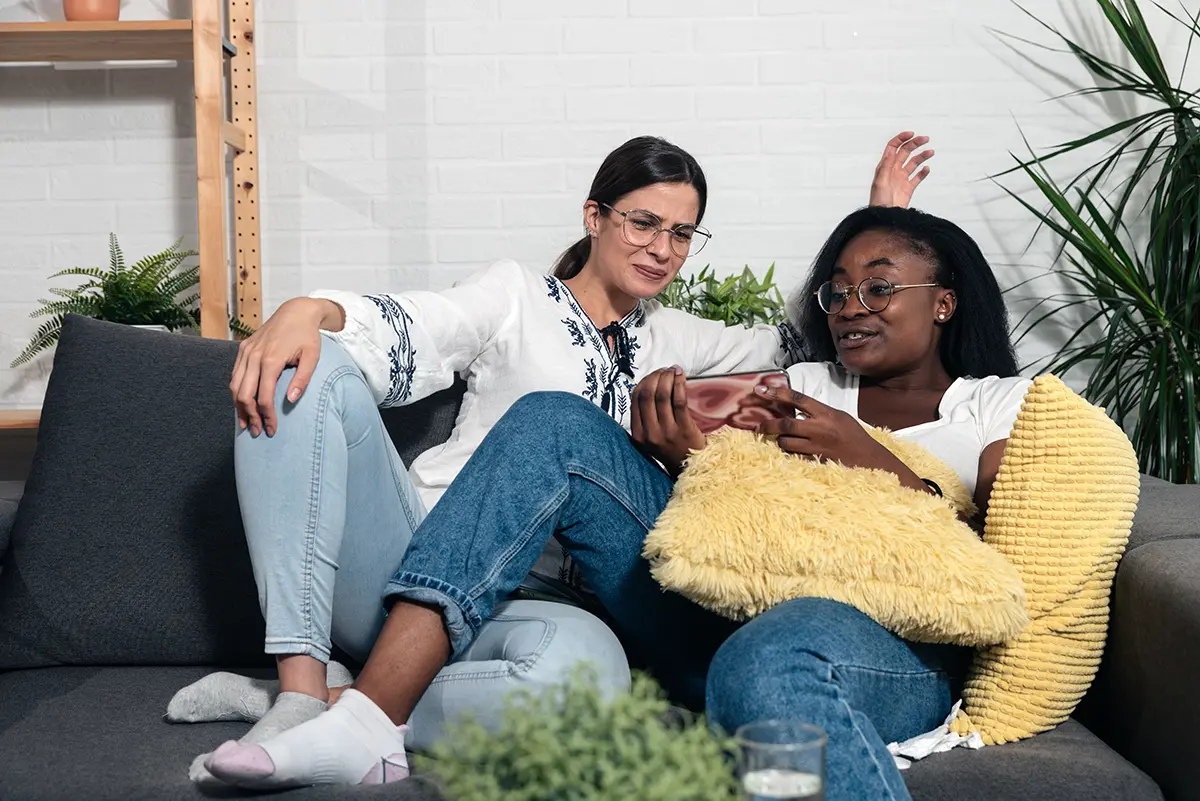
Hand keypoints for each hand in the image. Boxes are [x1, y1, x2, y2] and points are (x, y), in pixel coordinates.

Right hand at [230, 297, 340, 437]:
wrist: (296, 311)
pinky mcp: (242, 349)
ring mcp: (245, 352)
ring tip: (246, 423)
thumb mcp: (312, 356)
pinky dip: (236, 391)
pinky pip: (234, 374)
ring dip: (239, 407)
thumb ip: (302, 379)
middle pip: (244, 394)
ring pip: (234, 386)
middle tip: (257, 431)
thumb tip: (291, 400)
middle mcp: (254, 356)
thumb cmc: (307, 335)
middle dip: (250, 416)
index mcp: (271, 359)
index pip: (263, 396)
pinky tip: (241, 403)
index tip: (272, 430)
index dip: (266, 416)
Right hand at [630, 367, 706, 477]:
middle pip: (647, 394)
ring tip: (674, 371)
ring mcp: (667, 432)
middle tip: (664, 370)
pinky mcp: (684, 430)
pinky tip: (681, 376)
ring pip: (662, 395)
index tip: (654, 375)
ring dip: (667, 378)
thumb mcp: (651, 438)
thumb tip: (647, 385)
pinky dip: (679, 384)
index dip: (644, 382)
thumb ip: (646, 417)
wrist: (691, 469)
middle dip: (655, 376)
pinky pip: (679, 400)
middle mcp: (650, 433)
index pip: (635, 399)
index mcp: (639, 434)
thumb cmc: (673, 448)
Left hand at [754, 386, 927, 492]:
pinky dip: (789, 453)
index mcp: (826, 414)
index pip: (798, 399)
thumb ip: (817, 411)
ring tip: (781, 439)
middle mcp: (820, 429)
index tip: (761, 390)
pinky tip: (791, 451)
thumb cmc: (853, 435)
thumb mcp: (838, 415)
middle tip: (759, 426)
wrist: (868, 458)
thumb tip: (795, 405)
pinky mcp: (815, 462)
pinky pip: (793, 457)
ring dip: (779, 441)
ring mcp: (817, 447)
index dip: (777, 393)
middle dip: (768, 424)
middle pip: (786, 424)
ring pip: (786, 443)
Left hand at [868, 131, 933, 208]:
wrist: (885, 216)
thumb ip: (886, 167)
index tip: (912, 134)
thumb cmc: (878, 201)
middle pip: (906, 152)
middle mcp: (894, 170)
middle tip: (926, 139)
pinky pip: (918, 177)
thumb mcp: (880, 182)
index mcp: (885, 166)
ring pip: (914, 163)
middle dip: (915, 144)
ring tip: (931, 152)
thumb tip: (891, 152)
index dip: (901, 139)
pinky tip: (927, 169)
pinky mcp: (909, 187)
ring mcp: (902, 178)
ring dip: (922, 156)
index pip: (893, 147)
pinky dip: (923, 172)